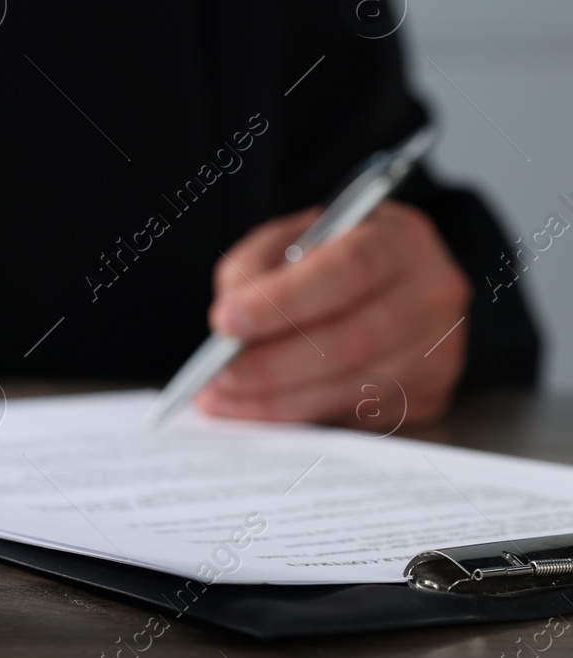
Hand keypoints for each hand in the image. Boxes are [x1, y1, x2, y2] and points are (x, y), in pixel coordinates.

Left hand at [195, 202, 469, 427]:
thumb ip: (254, 269)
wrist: (388, 281)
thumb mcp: (287, 239)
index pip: (347, 270)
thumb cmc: (327, 256)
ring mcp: (440, 349)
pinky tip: (258, 412)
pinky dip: (301, 418)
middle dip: (274, 365)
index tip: (225, 322)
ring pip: (354, 387)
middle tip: (218, 376)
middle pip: (353, 341)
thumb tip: (229, 326)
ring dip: (279, 402)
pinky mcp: (430, 394)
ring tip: (221, 402)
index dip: (284, 300)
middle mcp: (433, 294)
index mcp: (399, 239)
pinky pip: (360, 416)